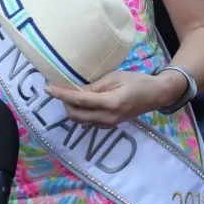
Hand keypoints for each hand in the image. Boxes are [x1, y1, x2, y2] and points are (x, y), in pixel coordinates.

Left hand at [47, 69, 176, 127]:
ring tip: (69, 93)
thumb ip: (94, 86)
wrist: (156, 95)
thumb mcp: (115, 78)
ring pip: (81, 120)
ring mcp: (109, 124)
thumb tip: (75, 89)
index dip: (61, 94)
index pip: (79, 100)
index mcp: (110, 103)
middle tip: (59, 88)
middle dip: (64, 103)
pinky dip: (81, 112)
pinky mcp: (110, 125)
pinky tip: (81, 101)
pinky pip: (89, 121)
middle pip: (76, 115)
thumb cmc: (137, 81)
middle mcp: (108, 118)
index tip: (48, 88)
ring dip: (71, 108)